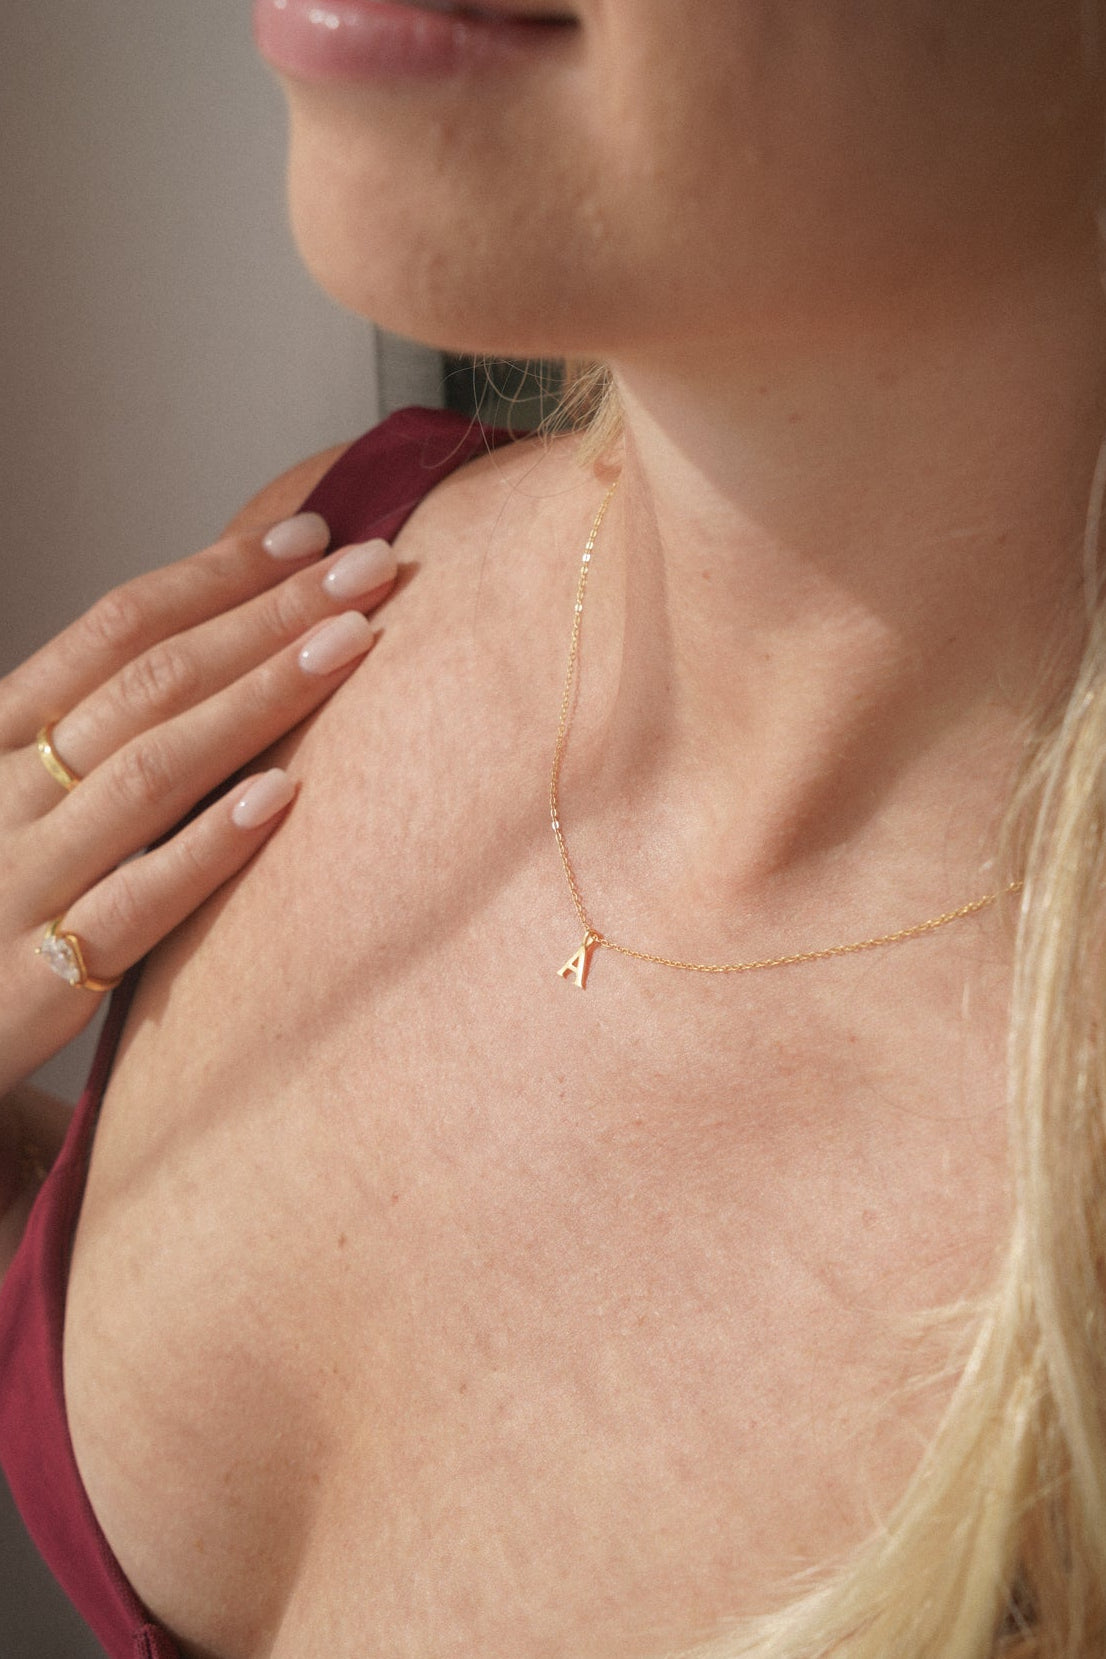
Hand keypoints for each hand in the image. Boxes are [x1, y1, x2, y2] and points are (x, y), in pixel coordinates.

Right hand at [0, 510, 397, 1101]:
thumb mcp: (13, 793)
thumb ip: (98, 729)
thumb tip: (222, 644)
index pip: (114, 629)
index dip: (215, 577)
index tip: (309, 536)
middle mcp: (5, 792)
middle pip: (150, 681)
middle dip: (267, 614)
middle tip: (370, 566)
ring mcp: (21, 880)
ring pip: (151, 771)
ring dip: (258, 699)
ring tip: (351, 643)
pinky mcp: (40, 974)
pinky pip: (137, 902)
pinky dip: (208, 846)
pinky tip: (283, 797)